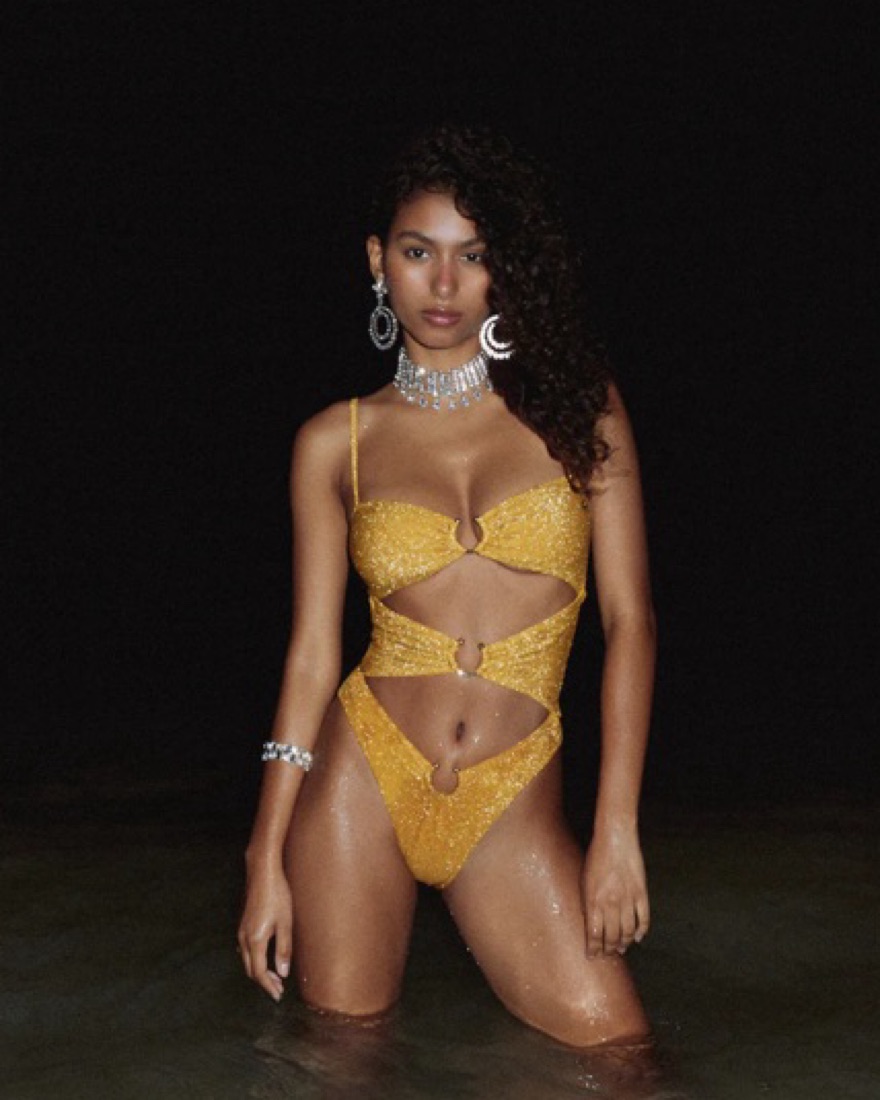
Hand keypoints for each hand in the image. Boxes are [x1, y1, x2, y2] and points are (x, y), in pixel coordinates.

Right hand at [237, 864, 292, 1001]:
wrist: (262, 873)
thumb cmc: (277, 895)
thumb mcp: (285, 923)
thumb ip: (283, 949)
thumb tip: (282, 973)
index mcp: (255, 940)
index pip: (259, 973)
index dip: (268, 986)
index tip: (278, 995)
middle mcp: (244, 938)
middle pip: (250, 969)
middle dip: (263, 982)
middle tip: (278, 989)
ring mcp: (241, 931)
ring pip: (247, 960)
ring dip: (259, 971)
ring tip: (275, 976)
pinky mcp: (243, 924)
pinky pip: (246, 950)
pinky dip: (255, 960)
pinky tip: (266, 958)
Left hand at [582, 828, 649, 957]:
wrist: (615, 839)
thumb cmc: (596, 857)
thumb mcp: (584, 879)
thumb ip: (587, 902)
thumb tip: (589, 921)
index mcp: (593, 900)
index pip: (594, 934)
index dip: (593, 949)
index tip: (592, 956)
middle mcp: (611, 903)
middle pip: (611, 936)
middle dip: (608, 949)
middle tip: (607, 954)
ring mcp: (628, 899)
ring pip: (628, 931)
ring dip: (624, 942)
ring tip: (620, 948)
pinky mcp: (642, 893)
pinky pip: (644, 919)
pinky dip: (642, 931)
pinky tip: (638, 937)